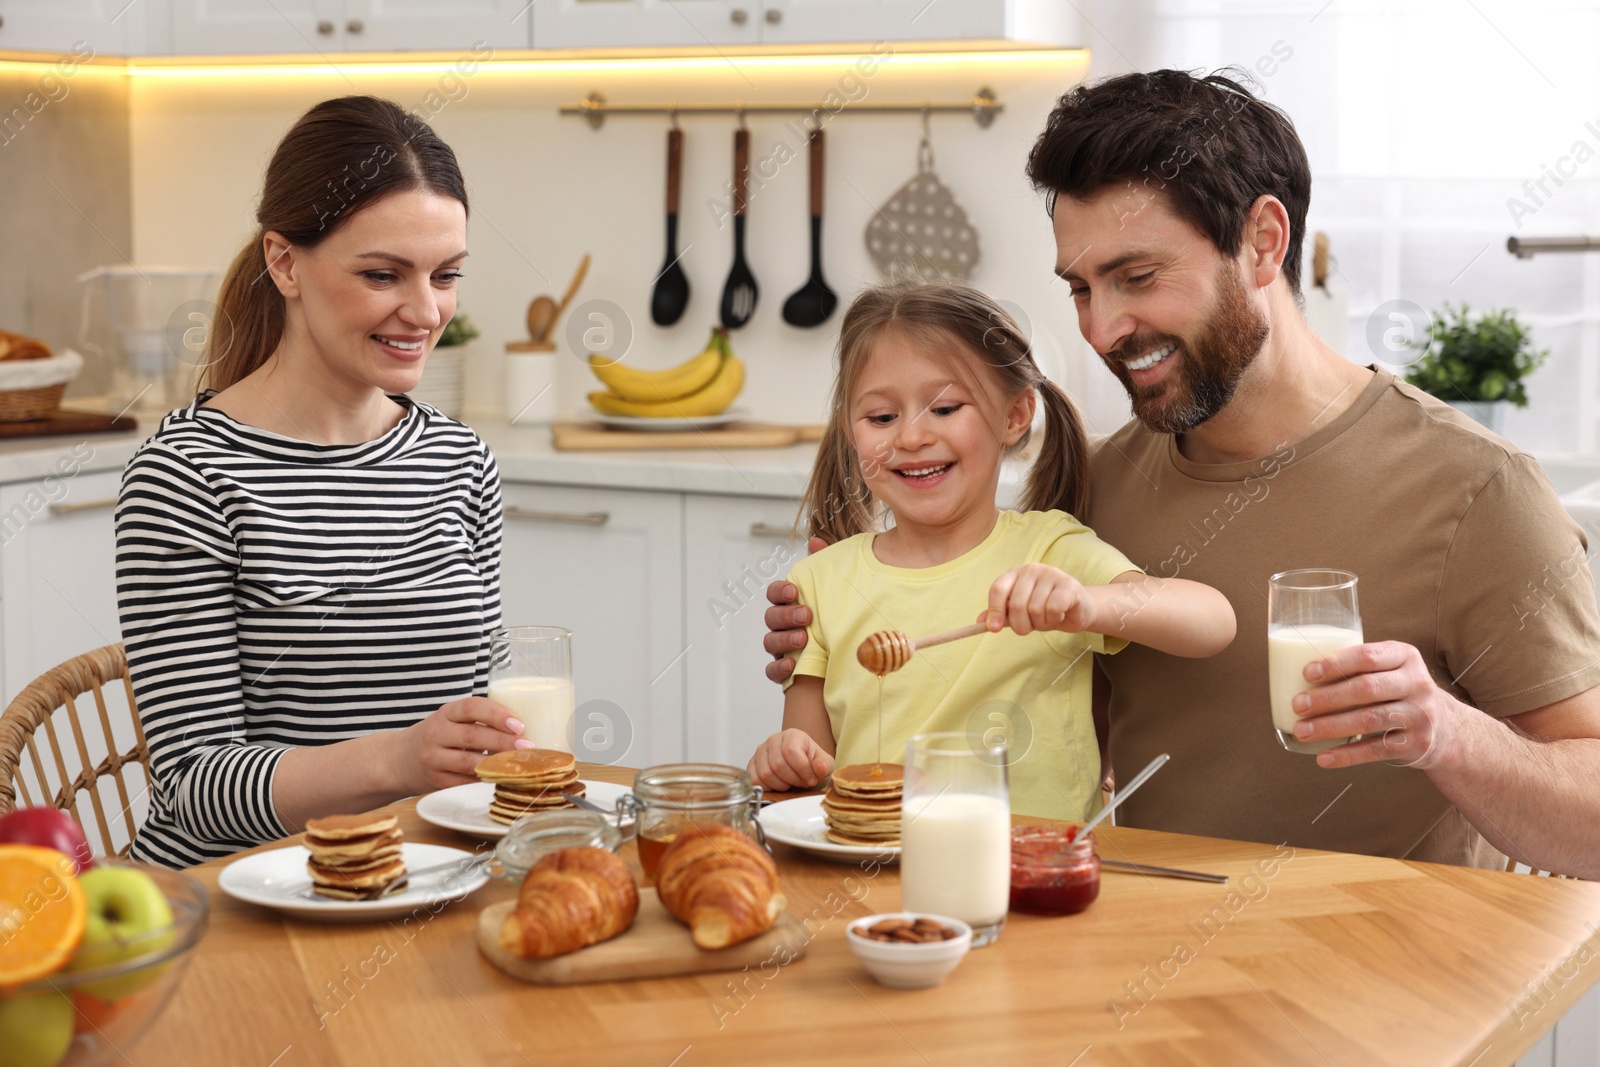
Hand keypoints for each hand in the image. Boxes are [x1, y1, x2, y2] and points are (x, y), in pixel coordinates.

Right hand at [390, 697, 532, 793]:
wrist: (398, 760)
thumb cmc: (437, 737)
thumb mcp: (451, 720)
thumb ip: (478, 721)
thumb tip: (522, 730)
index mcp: (445, 713)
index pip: (472, 707)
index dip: (496, 714)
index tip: (519, 724)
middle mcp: (436, 734)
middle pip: (473, 736)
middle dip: (503, 741)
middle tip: (527, 746)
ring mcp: (434, 759)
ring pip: (469, 762)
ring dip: (496, 764)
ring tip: (518, 764)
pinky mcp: (436, 782)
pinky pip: (464, 782)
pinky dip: (485, 779)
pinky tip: (501, 777)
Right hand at [748, 729, 833, 790]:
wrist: (802, 768)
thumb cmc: (812, 764)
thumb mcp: (825, 764)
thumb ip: (824, 764)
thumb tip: (820, 768)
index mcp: (792, 735)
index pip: (792, 751)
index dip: (802, 770)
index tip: (811, 779)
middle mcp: (774, 740)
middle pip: (778, 765)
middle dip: (793, 779)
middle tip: (801, 782)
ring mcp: (761, 752)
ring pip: (766, 774)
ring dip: (781, 785)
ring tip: (790, 783)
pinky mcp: (752, 765)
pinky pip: (755, 779)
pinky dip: (768, 787)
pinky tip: (778, 785)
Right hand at [763, 535, 825, 683]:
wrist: (852, 654)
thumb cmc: (839, 616)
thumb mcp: (837, 590)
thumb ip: (824, 566)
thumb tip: (815, 541)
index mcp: (790, 603)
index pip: (774, 593)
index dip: (779, 590)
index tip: (794, 590)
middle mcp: (782, 625)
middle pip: (771, 617)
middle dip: (786, 615)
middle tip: (806, 615)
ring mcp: (781, 648)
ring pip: (770, 642)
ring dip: (784, 639)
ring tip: (804, 639)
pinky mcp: (785, 672)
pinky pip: (771, 671)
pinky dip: (778, 668)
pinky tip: (792, 665)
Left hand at [984, 563, 1093, 635]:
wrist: (1078, 609)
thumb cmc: (1046, 609)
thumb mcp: (1020, 613)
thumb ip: (1002, 615)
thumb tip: (980, 622)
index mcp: (1016, 573)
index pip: (998, 589)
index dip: (994, 611)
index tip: (993, 629)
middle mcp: (1032, 569)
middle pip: (1016, 604)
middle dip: (1021, 625)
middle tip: (1031, 628)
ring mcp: (1051, 574)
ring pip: (1035, 609)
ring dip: (1041, 623)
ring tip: (1048, 619)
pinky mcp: (1069, 584)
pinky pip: (1053, 608)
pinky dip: (1054, 618)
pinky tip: (1060, 614)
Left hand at [1290, 641, 1461, 769]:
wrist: (1447, 729)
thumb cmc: (1400, 692)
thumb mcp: (1391, 670)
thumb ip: (1358, 668)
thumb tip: (1298, 676)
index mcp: (1405, 656)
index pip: (1368, 656)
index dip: (1336, 664)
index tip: (1307, 673)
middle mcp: (1417, 684)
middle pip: (1367, 689)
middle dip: (1327, 698)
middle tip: (1297, 705)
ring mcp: (1419, 715)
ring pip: (1369, 720)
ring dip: (1331, 726)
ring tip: (1302, 731)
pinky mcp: (1416, 744)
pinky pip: (1376, 750)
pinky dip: (1347, 755)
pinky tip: (1323, 758)